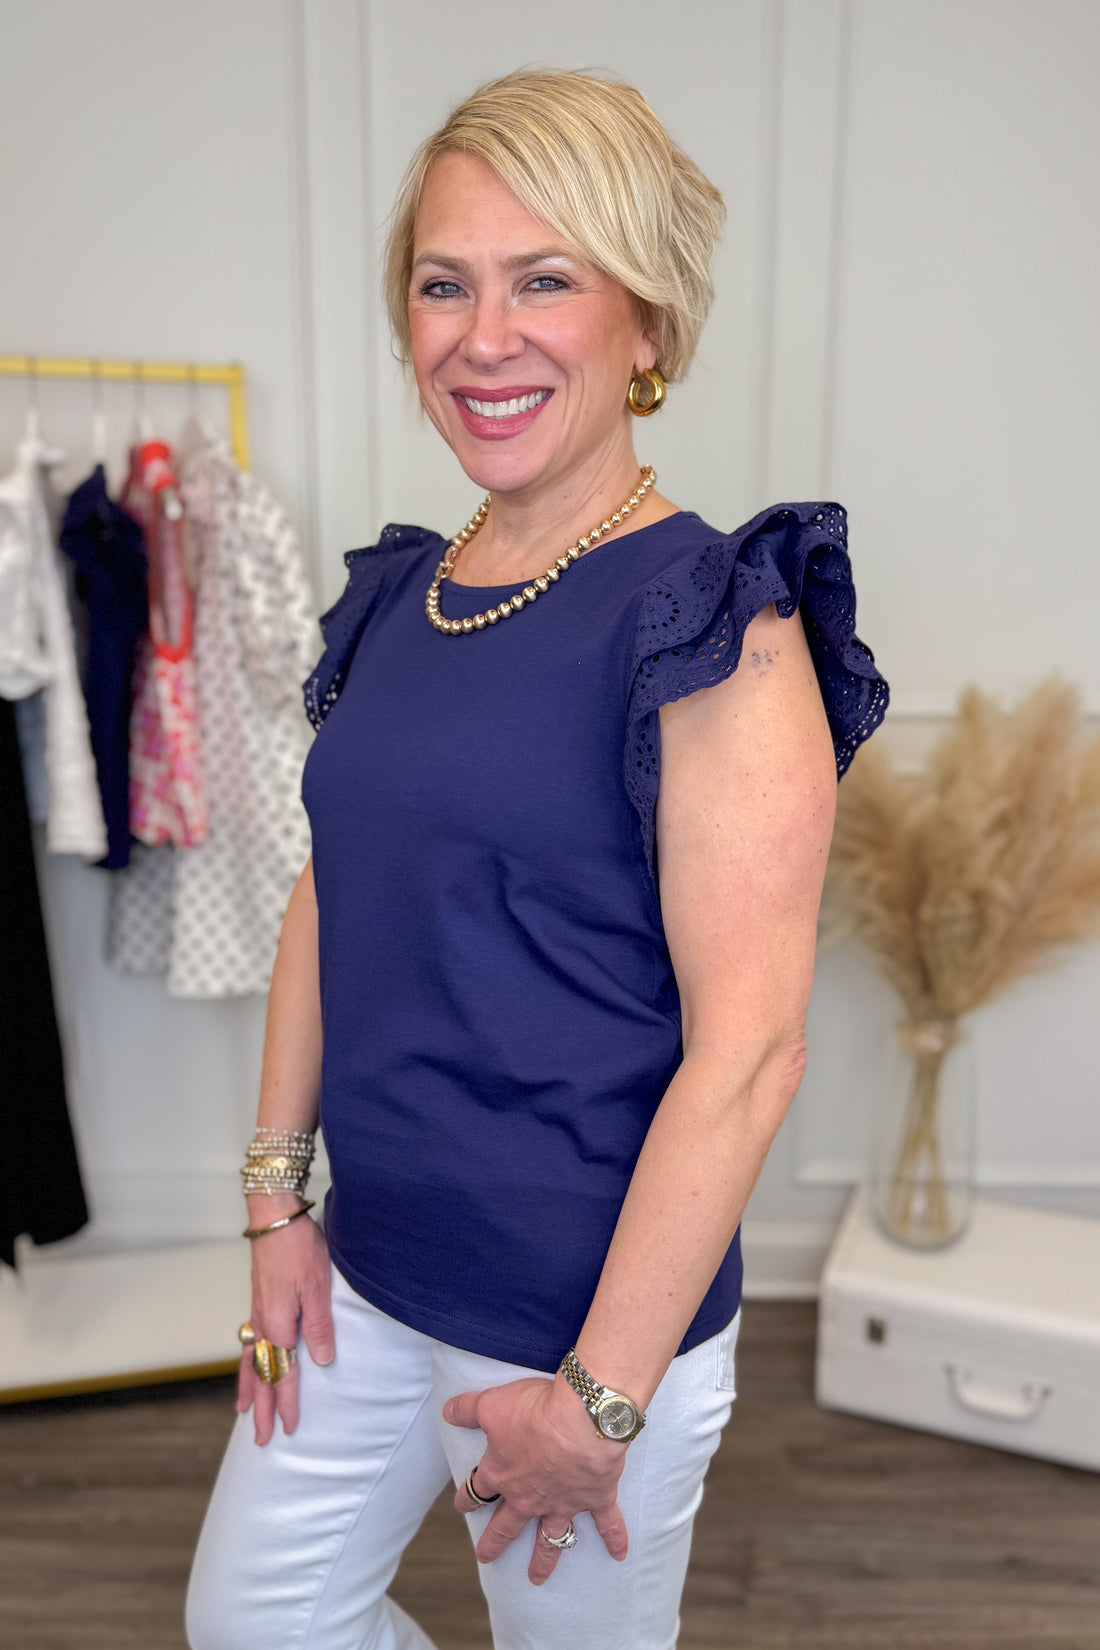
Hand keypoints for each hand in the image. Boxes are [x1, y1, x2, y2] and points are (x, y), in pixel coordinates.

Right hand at [237, 1197, 333, 1444]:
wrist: (274, 1217)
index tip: (289, 1429)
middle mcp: (263, 1324)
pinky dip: (247, 1363)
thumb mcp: (318, 1288)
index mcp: (279, 1326)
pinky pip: (249, 1342)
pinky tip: (249, 1364)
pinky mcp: (259, 1301)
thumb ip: (320, 1327)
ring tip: (245, 1411)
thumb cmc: (299, 1248)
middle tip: (261, 1439)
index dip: (287, 1403)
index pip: (284, 1374)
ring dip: (251, 1388)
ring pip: (251, 1361)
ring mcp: (258, 1313)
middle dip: (263, 1408)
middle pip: (262, 1375)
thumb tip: (322, 1363)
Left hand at [443, 1375, 629, 1585]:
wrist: (581, 1418)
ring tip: (536, 1579)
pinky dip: (614, 1539)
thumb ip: (466, 1409)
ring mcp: (563, 1502)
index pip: (477, 1490)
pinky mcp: (595, 1498)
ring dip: (544, 1560)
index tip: (462, 1504)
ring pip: (551, 1539)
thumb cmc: (535, 1410)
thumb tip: (447, 1411)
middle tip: (485, 1558)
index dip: (467, 1496)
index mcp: (502, 1474)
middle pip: (507, 1526)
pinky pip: (607, 1524)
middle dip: (495, 1542)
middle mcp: (529, 1497)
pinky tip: (619, 1555)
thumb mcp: (491, 1403)